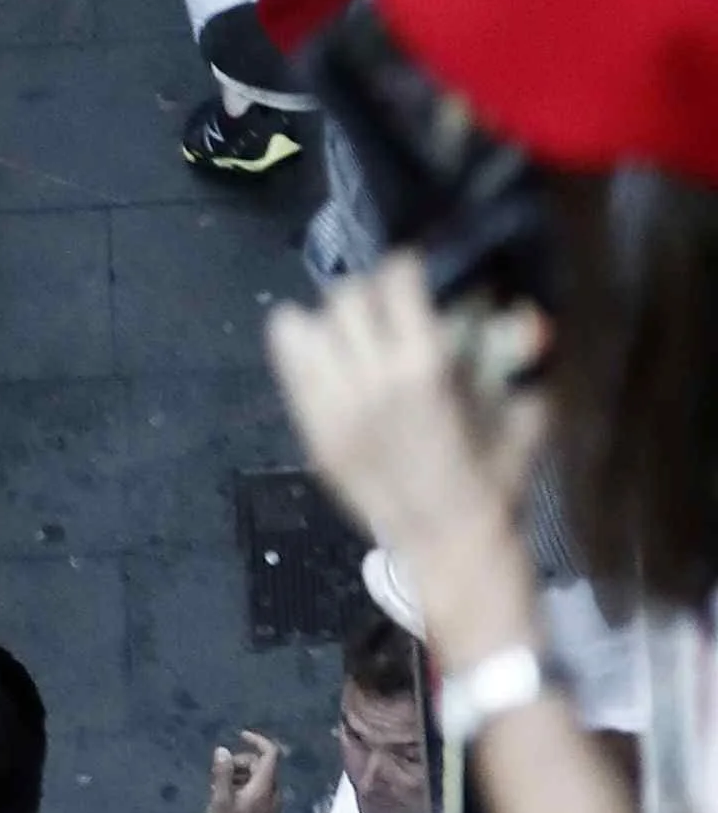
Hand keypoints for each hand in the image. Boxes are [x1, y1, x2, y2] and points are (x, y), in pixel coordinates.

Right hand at [205, 730, 284, 812]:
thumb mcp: (219, 800)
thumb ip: (222, 773)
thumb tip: (223, 750)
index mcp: (264, 787)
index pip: (270, 753)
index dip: (257, 740)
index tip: (239, 735)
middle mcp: (274, 794)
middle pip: (262, 765)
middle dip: (241, 761)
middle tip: (219, 773)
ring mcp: (273, 806)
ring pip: (261, 778)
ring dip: (241, 775)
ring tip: (220, 787)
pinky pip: (261, 791)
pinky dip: (246, 787)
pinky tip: (229, 799)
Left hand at [266, 254, 547, 560]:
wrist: (446, 544)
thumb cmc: (491, 485)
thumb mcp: (520, 418)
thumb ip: (515, 368)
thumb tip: (524, 321)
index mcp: (424, 370)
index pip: (397, 285)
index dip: (405, 268)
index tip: (412, 269)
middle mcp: (371, 378)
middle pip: (347, 299)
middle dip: (366, 292)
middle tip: (381, 303)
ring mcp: (334, 404)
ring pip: (308, 325)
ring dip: (329, 318)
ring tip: (348, 327)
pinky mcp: (313, 427)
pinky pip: (288, 366)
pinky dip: (296, 345)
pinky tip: (312, 343)